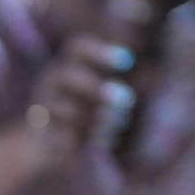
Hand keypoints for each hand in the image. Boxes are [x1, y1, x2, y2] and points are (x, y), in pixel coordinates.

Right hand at [26, 35, 135, 171]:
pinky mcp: (41, 136)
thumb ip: (120, 84)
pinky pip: (61, 136)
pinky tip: (102, 140)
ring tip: (118, 124)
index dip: (100, 52)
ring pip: (67, 109)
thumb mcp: (100, 95)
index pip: (77, 48)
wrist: (44, 145)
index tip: (127, 63)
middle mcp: (50, 83)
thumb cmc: (83, 112)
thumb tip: (153, 70)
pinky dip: (84, 139)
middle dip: (98, 88)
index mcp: (66, 65)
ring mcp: (42, 109)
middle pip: (69, 76)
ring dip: (98, 117)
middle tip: (127, 101)